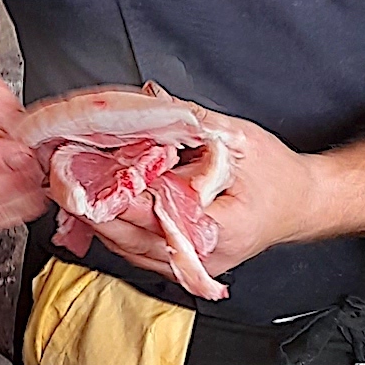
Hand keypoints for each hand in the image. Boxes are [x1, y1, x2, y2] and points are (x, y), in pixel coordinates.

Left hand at [87, 114, 364, 285]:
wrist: (300, 205)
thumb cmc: (278, 175)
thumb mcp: (239, 138)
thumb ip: (191, 122)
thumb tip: (150, 100)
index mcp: (222, 227)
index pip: (156, 215)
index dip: (117, 192)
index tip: (87, 170)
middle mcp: (204, 255)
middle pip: (133, 239)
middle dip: (95, 205)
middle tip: (63, 174)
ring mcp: (192, 264)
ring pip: (130, 250)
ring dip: (99, 218)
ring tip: (71, 185)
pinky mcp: (183, 262)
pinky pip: (138, 250)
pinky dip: (115, 226)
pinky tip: (96, 202)